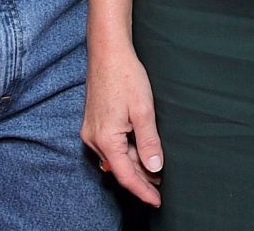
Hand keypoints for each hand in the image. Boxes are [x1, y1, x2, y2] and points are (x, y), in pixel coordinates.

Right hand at [82, 46, 163, 206]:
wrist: (107, 52)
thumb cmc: (125, 76)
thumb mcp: (143, 111)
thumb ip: (149, 142)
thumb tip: (154, 168)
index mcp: (105, 139)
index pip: (126, 175)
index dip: (142, 190)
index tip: (156, 200)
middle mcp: (93, 139)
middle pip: (119, 168)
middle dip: (140, 178)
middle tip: (161, 186)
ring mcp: (91, 131)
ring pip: (116, 157)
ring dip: (134, 164)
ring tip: (155, 170)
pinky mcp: (93, 123)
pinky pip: (111, 146)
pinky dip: (127, 151)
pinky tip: (140, 150)